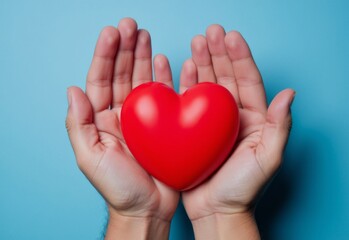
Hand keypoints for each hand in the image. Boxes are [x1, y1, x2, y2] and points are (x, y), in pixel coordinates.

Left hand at [66, 18, 178, 238]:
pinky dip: (165, 77)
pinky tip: (165, 61)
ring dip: (143, 56)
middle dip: (125, 48)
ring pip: (142, 79)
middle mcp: (122, 114)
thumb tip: (72, 90)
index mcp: (102, 120)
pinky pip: (165, 95)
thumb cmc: (118, 187)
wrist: (147, 208)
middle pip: (121, 74)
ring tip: (146, 35)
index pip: (101, 80)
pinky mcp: (165, 123)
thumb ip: (79, 124)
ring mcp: (145, 117)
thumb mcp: (90, 158)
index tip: (112, 32)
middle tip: (131, 25)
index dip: (105, 55)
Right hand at [181, 25, 294, 238]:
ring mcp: (210, 121)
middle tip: (209, 33)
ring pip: (206, 84)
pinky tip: (183, 68)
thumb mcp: (267, 158)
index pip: (247, 80)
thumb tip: (289, 95)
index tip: (231, 37)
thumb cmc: (242, 188)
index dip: (240, 57)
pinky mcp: (191, 128)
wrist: (216, 209)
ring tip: (195, 43)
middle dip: (218, 52)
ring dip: (202, 62)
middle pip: (226, 76)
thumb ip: (280, 127)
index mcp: (253, 118)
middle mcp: (232, 115)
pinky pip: (188, 100)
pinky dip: (186, 82)